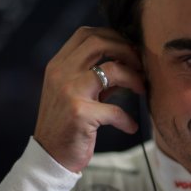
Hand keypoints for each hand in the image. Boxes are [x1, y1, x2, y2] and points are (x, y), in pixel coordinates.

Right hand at [34, 26, 144, 171]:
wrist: (49, 156)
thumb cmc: (67, 124)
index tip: (129, 49)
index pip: (86, 34)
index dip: (112, 36)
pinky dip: (127, 119)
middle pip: (100, 43)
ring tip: (141, 89)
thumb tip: (127, 61)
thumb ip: (95, 76)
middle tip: (140, 65)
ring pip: (112, 69)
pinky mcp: (80, 114)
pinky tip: (130, 126)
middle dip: (127, 50)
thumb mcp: (75, 94)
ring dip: (133, 77)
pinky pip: (115, 110)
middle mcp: (61, 74)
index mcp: (58, 65)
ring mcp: (69, 92)